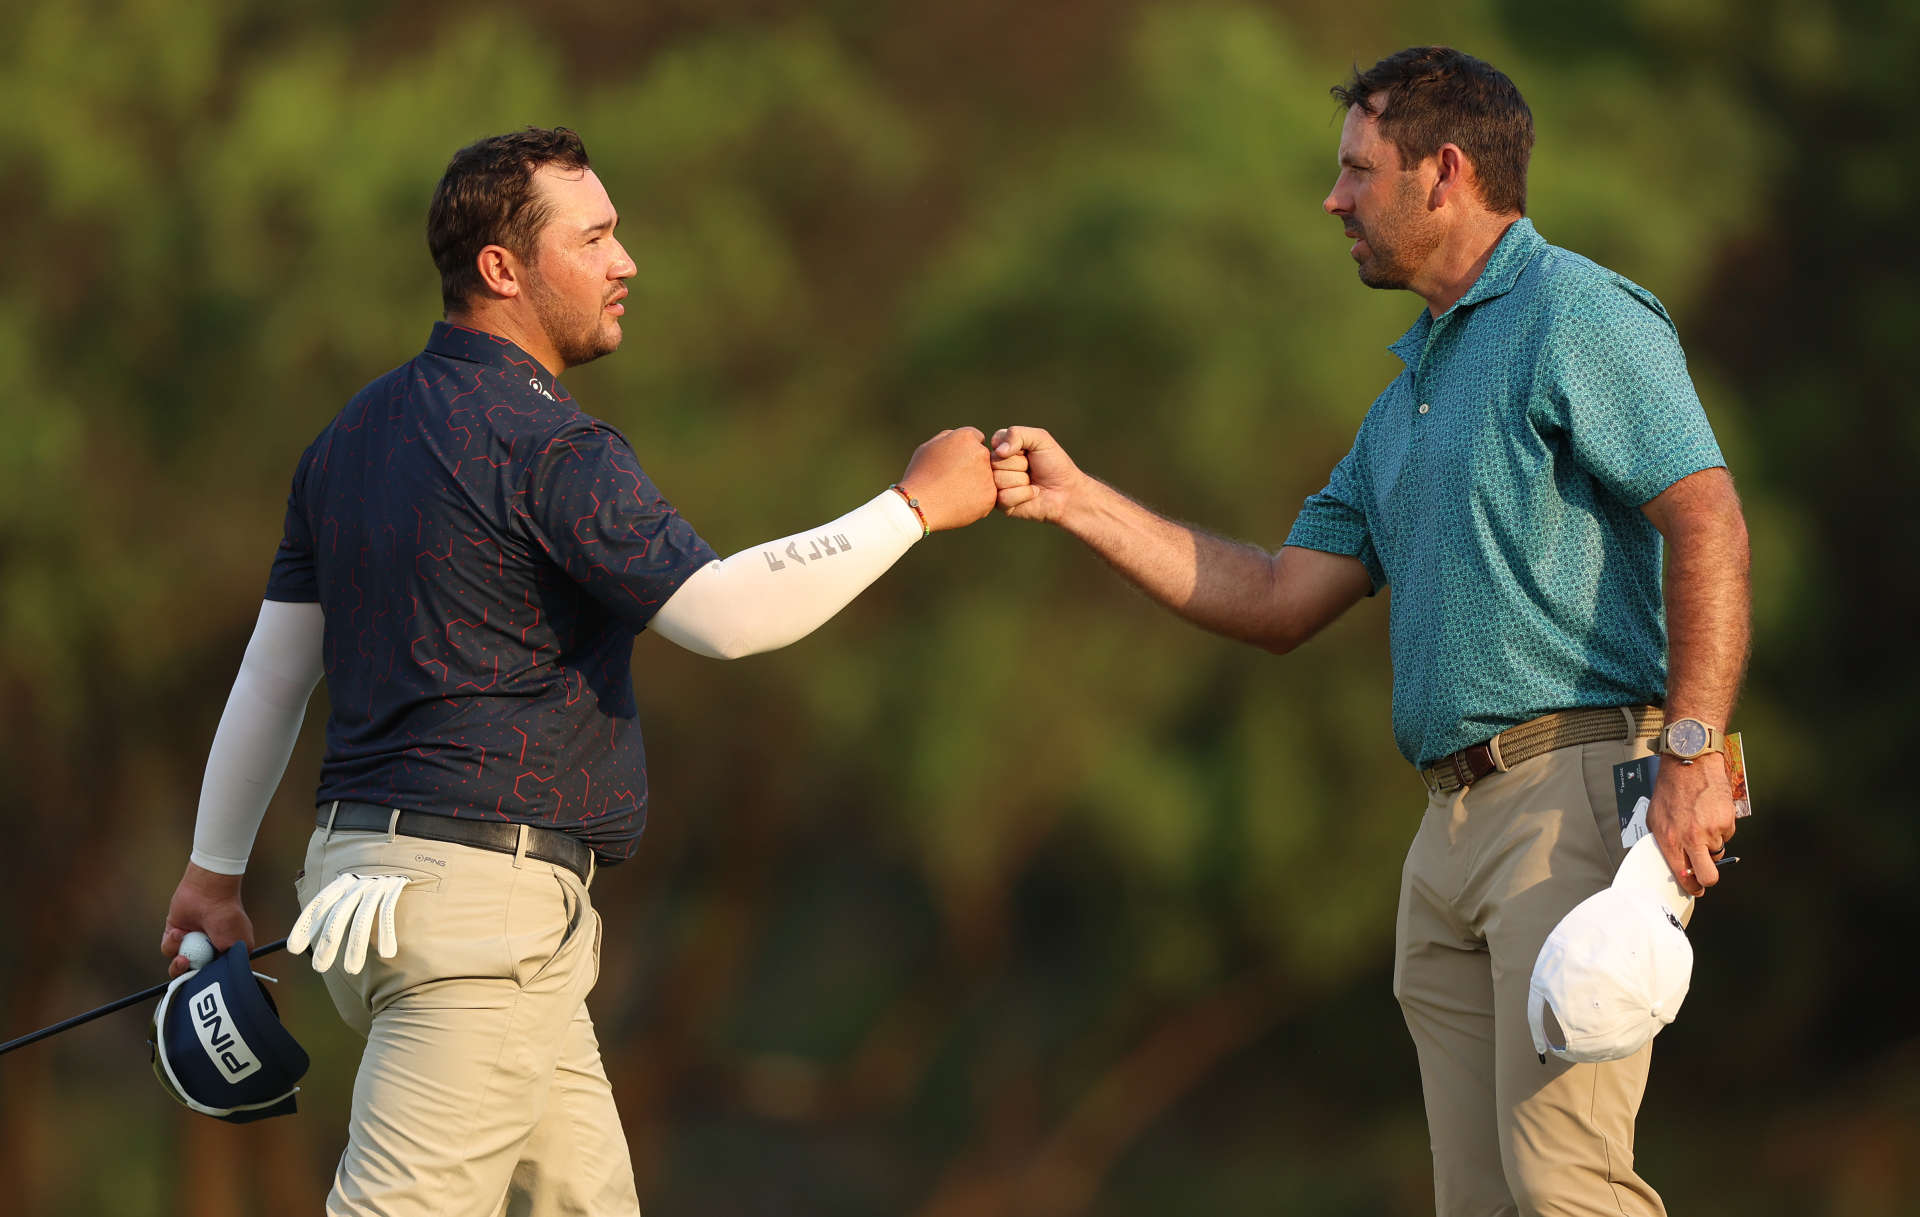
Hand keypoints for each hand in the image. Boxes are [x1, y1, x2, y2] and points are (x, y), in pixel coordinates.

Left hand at [161, 863, 255, 979]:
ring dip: (178, 956)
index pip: (213, 974)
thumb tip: (220, 979)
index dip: (206, 979)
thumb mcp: (237, 945)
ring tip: (183, 943)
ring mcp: (191, 942)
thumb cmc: (228, 917)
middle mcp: (207, 949)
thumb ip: (229, 965)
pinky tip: (179, 931)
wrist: (209, 893)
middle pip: (193, 972)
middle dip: (187, 971)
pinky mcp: (175, 933)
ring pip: (178, 963)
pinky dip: (171, 942)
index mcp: (224, 953)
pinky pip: (168, 948)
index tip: (201, 978)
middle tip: (186, 962)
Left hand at [288, 872, 412, 974]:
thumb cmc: (373, 881)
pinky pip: (387, 912)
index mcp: (341, 883)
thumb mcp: (352, 887)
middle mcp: (355, 884)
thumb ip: (337, 904)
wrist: (401, 855)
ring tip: (351, 969)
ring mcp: (375, 885)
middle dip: (327, 942)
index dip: (305, 925)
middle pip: (338, 914)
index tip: (294, 949)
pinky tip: (387, 953)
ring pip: (362, 918)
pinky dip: (386, 932)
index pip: (318, 904)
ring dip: (356, 945)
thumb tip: (317, 932)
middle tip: (320, 967)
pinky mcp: (394, 887)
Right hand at [899, 427, 994, 530]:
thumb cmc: (920, 476)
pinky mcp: (990, 496)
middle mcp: (981, 453)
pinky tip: (959, 503)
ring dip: (976, 483)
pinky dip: (977, 501)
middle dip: (973, 466)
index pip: (976, 438)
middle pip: (983, 458)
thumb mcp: (928, 448)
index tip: (953, 462)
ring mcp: (988, 475)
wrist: (919, 505)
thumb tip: (961, 438)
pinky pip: (987, 496)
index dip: (964, 451)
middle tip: (953, 479)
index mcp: (966, 438)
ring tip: (953, 493)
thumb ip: (948, 438)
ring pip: (987, 477)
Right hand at [990, 426, 1086, 522]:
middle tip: (1031, 468)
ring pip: (998, 479)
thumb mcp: (1040, 439)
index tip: (1028, 452)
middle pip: (995, 462)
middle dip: (1020, 464)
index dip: (1016, 448)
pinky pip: (1004, 497)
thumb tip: (999, 451)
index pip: (996, 441)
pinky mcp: (1002, 504)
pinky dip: (1023, 495)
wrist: (1067, 491)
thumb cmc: (1055, 464)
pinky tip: (1032, 494)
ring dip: (1022, 480)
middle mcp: (997, 466)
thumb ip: (1017, 434)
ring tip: (1032, 481)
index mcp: (1003, 448)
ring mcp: (997, 485)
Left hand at [1646, 753, 1737, 896]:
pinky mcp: (1727, 822)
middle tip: (1705, 872)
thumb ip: (1663, 841)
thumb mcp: (1655, 818)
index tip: (1694, 889)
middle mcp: (1692, 839)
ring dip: (1711, 844)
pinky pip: (1726, 835)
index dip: (1691, 886)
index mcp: (1671, 840)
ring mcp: (1712, 831)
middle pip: (1709, 876)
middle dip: (1708, 878)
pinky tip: (1709, 813)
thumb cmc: (1670, 789)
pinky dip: (1719, 828)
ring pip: (1718, 852)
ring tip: (1701, 824)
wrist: (1689, 765)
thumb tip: (1671, 859)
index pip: (1683, 875)